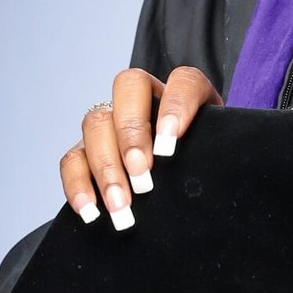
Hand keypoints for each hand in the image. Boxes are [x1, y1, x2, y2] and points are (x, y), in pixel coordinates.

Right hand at [58, 64, 221, 229]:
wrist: (188, 186)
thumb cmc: (206, 165)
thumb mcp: (218, 155)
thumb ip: (219, 153)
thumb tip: (209, 176)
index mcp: (185, 94)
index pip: (184, 81)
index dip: (177, 106)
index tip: (171, 147)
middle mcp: (145, 100)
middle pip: (128, 88)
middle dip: (133, 134)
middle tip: (143, 177)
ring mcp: (112, 122)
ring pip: (95, 123)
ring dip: (107, 167)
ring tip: (123, 205)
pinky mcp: (87, 151)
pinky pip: (72, 159)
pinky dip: (78, 184)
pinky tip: (91, 211)